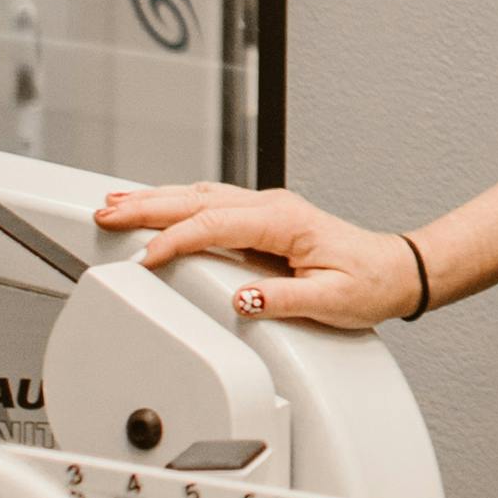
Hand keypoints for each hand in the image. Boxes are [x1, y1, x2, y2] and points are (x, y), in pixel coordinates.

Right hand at [92, 182, 420, 332]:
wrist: (394, 271)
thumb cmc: (368, 284)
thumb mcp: (331, 301)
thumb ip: (282, 299)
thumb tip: (241, 298)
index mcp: (284, 221)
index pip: (216, 224)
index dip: (177, 240)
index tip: (147, 257)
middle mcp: (272, 208)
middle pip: (197, 199)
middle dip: (147, 205)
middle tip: (104, 213)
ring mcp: (265, 210)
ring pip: (199, 196)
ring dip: (154, 199)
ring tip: (113, 205)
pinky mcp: (260, 220)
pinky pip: (209, 204)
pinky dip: (175, 204)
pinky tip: (154, 207)